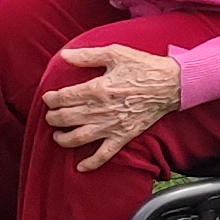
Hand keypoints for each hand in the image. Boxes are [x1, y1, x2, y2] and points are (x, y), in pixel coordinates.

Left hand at [44, 43, 183, 169]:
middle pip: (66, 119)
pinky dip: (90, 163)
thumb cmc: (143, 67)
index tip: (49, 98)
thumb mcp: (115, 53)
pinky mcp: (123, 136)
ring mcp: (111, 126)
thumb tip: (64, 55)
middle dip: (53, 118)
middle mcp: (100, 110)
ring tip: (58, 136)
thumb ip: (87, 55)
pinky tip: (80, 167)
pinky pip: (104, 155)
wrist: (171, 84)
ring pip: (78, 138)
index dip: (51, 99)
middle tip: (51, 115)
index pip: (63, 98)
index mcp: (96, 89)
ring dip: (63, 139)